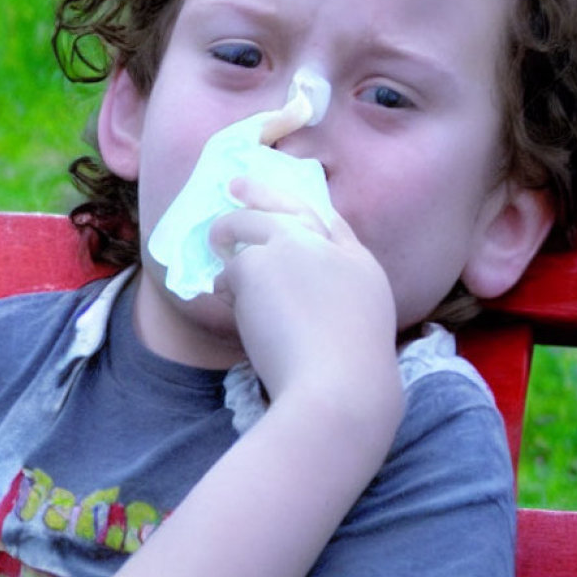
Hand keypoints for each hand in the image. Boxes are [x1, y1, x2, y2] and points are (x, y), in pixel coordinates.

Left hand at [210, 177, 401, 422]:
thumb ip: (335, 300)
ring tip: (214, 244)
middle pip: (291, 206)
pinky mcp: (258, 263)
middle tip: (236, 186)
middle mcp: (330, 248)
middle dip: (260, 192)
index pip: (333, 223)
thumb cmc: (352, 380)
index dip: (307, 209)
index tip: (287, 203)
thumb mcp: (360, 330)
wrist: (339, 390)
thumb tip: (297, 291)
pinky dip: (225, 285)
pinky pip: (231, 268)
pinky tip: (225, 298)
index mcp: (362, 265)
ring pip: (249, 226)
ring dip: (228, 234)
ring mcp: (294, 248)